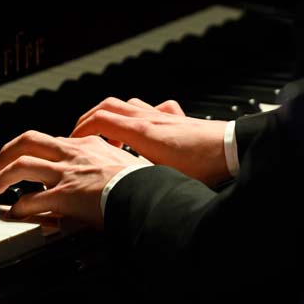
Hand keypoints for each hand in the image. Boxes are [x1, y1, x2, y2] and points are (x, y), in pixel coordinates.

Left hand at [0, 131, 149, 226]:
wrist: (147, 194)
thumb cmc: (144, 183)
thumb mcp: (129, 163)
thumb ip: (115, 164)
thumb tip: (120, 169)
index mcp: (88, 145)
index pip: (55, 140)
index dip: (38, 148)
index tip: (33, 156)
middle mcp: (73, 154)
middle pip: (29, 141)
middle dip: (8, 150)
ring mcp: (66, 174)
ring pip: (21, 165)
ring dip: (4, 176)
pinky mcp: (62, 196)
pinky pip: (30, 200)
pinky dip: (18, 207)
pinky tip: (15, 213)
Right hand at [70, 97, 231, 186]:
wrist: (231, 148)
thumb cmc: (203, 166)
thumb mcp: (163, 180)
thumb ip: (137, 184)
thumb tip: (118, 199)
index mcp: (140, 133)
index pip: (98, 121)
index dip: (79, 131)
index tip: (72, 144)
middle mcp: (148, 118)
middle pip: (107, 106)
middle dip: (88, 120)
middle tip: (80, 136)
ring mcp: (162, 115)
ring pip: (127, 104)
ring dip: (111, 116)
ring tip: (107, 134)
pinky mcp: (176, 118)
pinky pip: (151, 108)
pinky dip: (139, 115)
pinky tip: (142, 128)